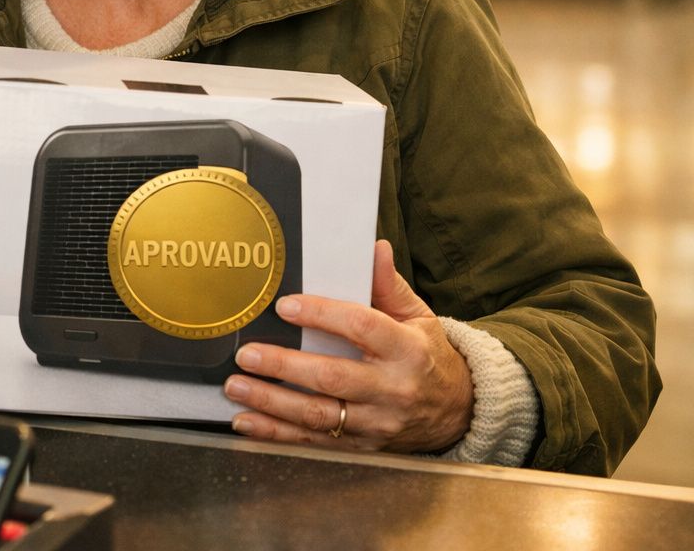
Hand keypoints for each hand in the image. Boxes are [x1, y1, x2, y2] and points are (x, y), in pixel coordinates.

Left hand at [223, 240, 473, 452]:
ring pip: (319, 415)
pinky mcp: (363, 445)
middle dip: (284, 366)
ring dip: (272, 402)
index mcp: (407, 350)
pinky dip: (277, 434)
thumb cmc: (426, 355)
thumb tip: (373, 248)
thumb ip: (389, 285)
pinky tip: (247, 421)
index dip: (322, 315)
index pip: (362, 328)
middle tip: (247, 354)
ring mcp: (377, 422)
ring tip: (236, 386)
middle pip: (333, 378)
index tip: (285, 306)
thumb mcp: (418, 317)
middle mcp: (392, 389)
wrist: (456, 411)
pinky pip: (315, 442)